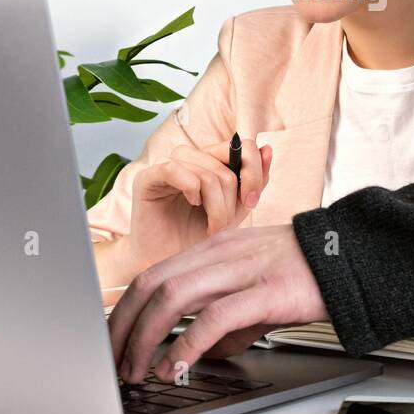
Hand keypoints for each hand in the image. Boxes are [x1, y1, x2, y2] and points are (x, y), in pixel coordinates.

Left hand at [108, 224, 327, 382]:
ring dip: (144, 337)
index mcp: (213, 251)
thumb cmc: (306, 270)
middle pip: (150, 283)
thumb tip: (205, 351)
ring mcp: (241, 269)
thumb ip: (227, 319)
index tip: (111, 340)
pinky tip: (176, 366)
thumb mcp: (255, 290)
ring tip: (136, 369)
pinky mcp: (265, 290)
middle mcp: (220, 254)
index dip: (124, 309)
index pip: (152, 275)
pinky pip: (214, 317)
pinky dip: (187, 344)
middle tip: (111, 361)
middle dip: (122, 326)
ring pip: (172, 296)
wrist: (354, 256)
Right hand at [129, 139, 272, 262]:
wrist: (171, 267)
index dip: (253, 170)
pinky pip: (174, 169)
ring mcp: (168, 165)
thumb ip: (253, 181)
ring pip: (206, 171)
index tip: (252, 201)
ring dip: (215, 205)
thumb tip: (266, 148)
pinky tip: (192, 204)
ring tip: (211, 227)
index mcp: (211, 161)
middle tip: (224, 224)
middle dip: (233, 196)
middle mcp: (190, 158)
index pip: (241, 145)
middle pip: (227, 158)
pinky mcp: (147, 178)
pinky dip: (190, 189)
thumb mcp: (236, 210)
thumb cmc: (200, 239)